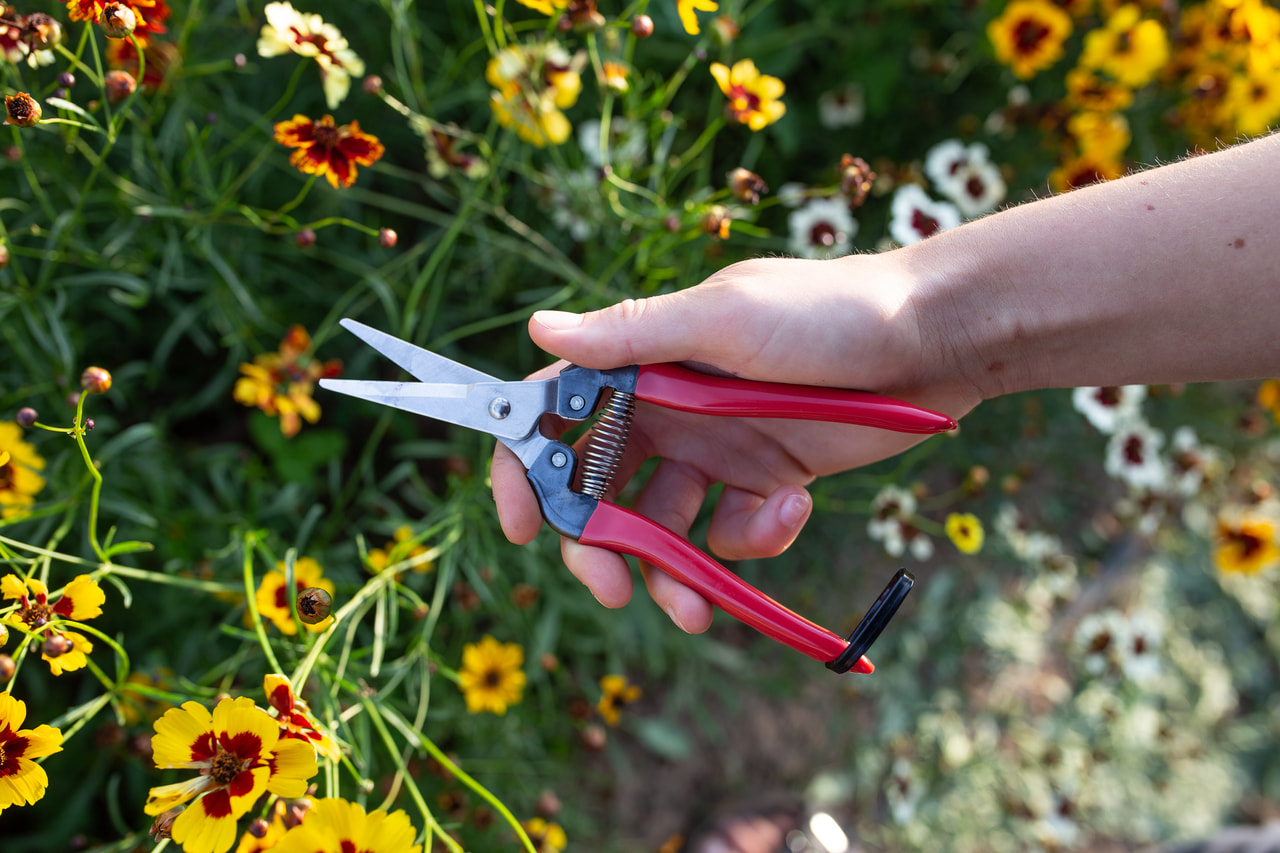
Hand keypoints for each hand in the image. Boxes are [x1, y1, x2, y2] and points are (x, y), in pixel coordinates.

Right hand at [491, 253, 979, 632]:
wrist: (934, 341)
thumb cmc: (827, 313)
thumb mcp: (725, 319)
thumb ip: (632, 336)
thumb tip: (539, 330)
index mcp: (646, 364)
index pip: (559, 414)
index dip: (528, 468)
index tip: (522, 526)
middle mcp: (671, 411)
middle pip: (602, 491)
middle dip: (600, 546)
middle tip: (613, 589)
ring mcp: (719, 451)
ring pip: (664, 529)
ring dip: (670, 573)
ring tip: (695, 611)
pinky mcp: (768, 482)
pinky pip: (734, 533)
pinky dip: (755, 538)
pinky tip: (792, 509)